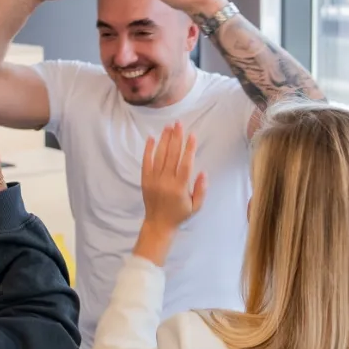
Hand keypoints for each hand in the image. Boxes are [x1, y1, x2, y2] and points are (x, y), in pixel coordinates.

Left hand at [135, 123, 207, 265]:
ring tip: (168, 127)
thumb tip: (203, 172)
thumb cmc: (180, 214)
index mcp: (179, 188)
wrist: (158, 224)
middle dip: (176, 138)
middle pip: (172, 155)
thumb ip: (201, 189)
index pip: (185, 164)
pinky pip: (146, 162)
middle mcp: (166, 182)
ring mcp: (154, 180)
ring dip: (164, 140)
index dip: (189, 148)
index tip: (192, 135)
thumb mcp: (196, 206)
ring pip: (159, 156)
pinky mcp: (145, 180)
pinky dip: (148, 149)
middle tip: (178, 124)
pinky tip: (152, 138)